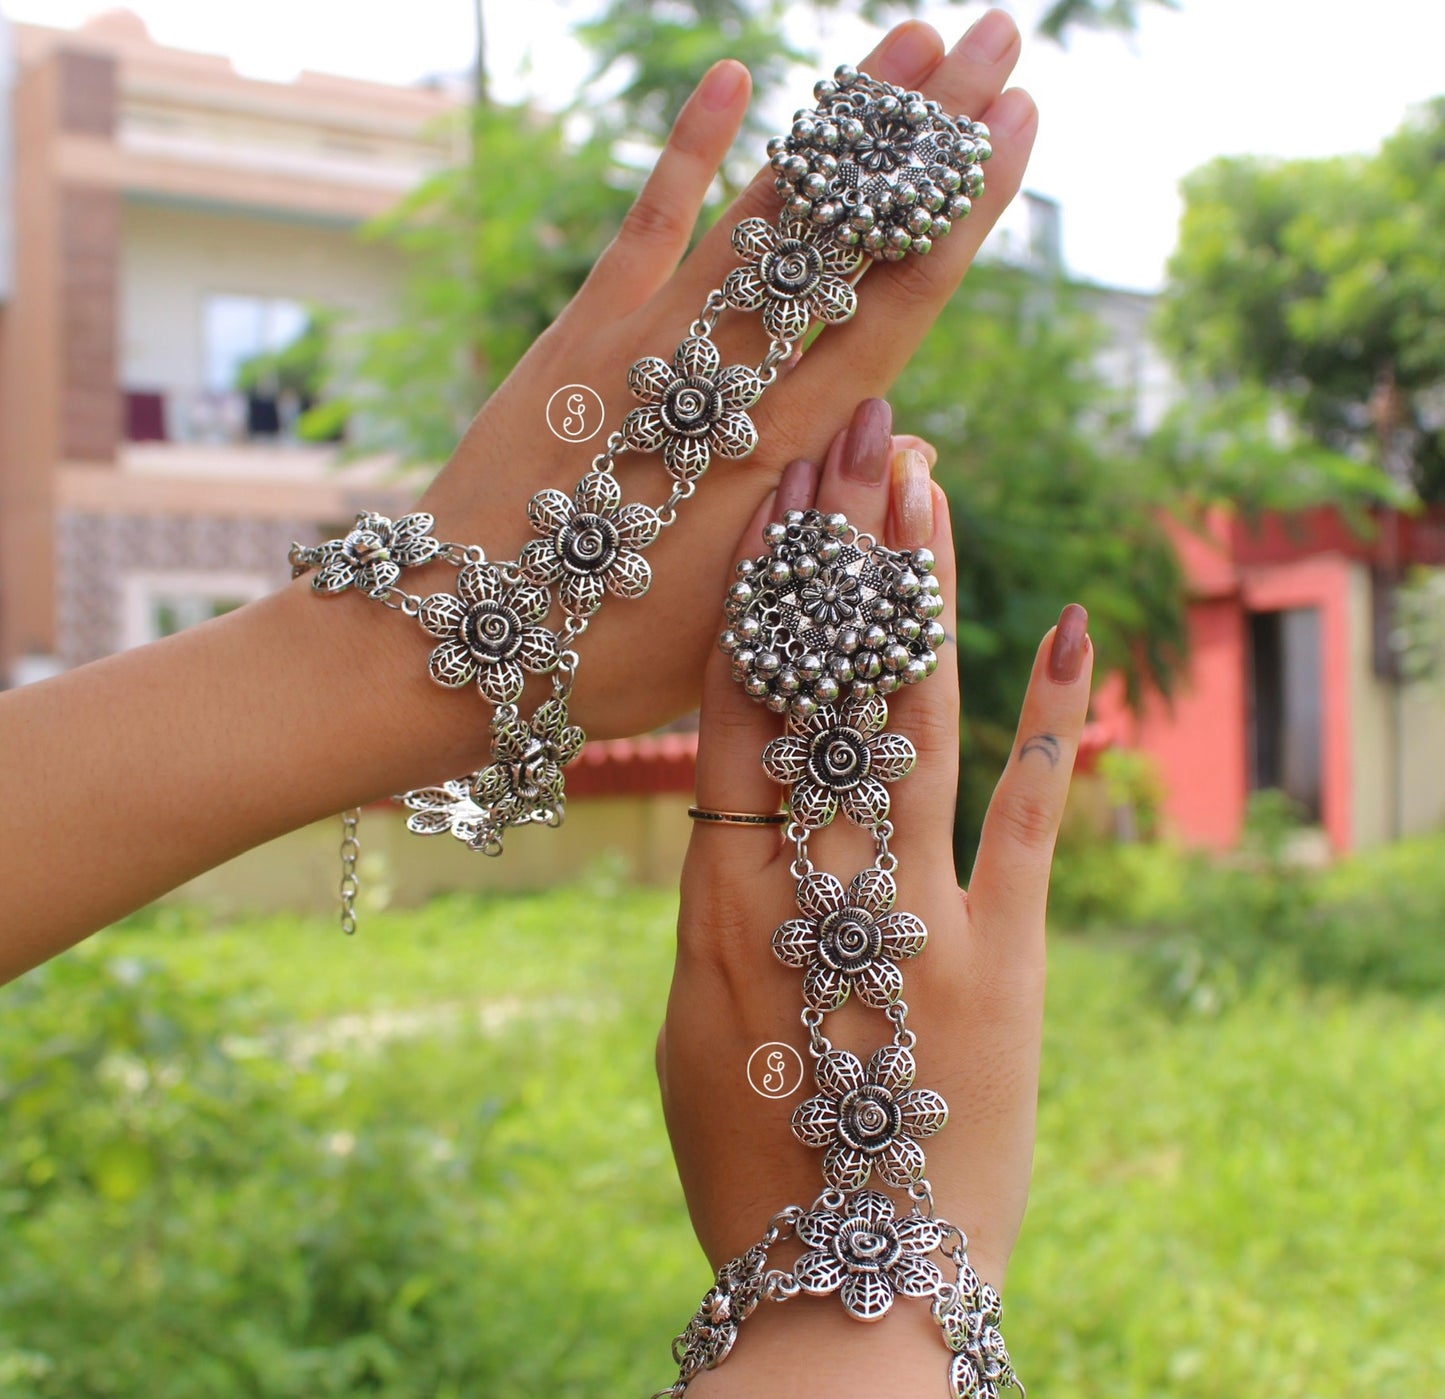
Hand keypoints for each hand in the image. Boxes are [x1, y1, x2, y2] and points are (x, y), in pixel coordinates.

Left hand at [372, 12, 1036, 778]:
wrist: (455, 641)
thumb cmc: (606, 657)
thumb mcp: (742, 621)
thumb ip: (824, 525)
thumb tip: (904, 435)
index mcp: (780, 457)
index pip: (895, 311)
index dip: (960, 217)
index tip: (1019, 131)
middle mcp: (729, 381)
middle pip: (848, 242)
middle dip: (931, 140)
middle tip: (1001, 43)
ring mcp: (651, 343)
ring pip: (767, 214)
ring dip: (841, 122)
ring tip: (915, 38)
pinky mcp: (580, 332)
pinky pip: (646, 221)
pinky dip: (688, 149)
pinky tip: (735, 72)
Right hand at [655, 419, 1091, 1398]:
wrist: (849, 1288)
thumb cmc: (746, 1164)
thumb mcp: (686, 1028)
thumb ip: (706, 910)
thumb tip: (721, 820)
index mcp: (720, 900)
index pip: (735, 709)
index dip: (753, 597)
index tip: (767, 501)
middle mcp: (815, 881)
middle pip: (825, 682)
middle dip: (839, 549)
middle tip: (852, 436)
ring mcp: (918, 912)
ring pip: (913, 717)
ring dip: (918, 592)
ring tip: (923, 481)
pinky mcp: (1005, 955)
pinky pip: (1025, 817)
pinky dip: (1047, 717)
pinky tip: (1066, 621)